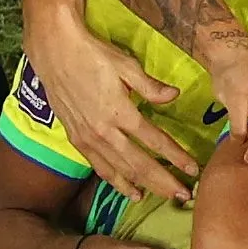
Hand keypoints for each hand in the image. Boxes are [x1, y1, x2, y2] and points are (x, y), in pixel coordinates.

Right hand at [22, 8, 198, 206]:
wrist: (53, 51)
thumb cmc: (92, 54)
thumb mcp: (126, 65)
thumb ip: (150, 87)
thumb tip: (175, 95)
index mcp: (120, 112)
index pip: (155, 141)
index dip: (176, 157)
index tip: (194, 170)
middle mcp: (104, 131)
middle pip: (140, 164)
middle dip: (164, 182)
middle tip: (184, 196)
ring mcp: (88, 138)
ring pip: (120, 170)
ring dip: (144, 186)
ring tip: (164, 197)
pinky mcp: (76, 139)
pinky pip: (100, 167)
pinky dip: (116, 181)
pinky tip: (131, 191)